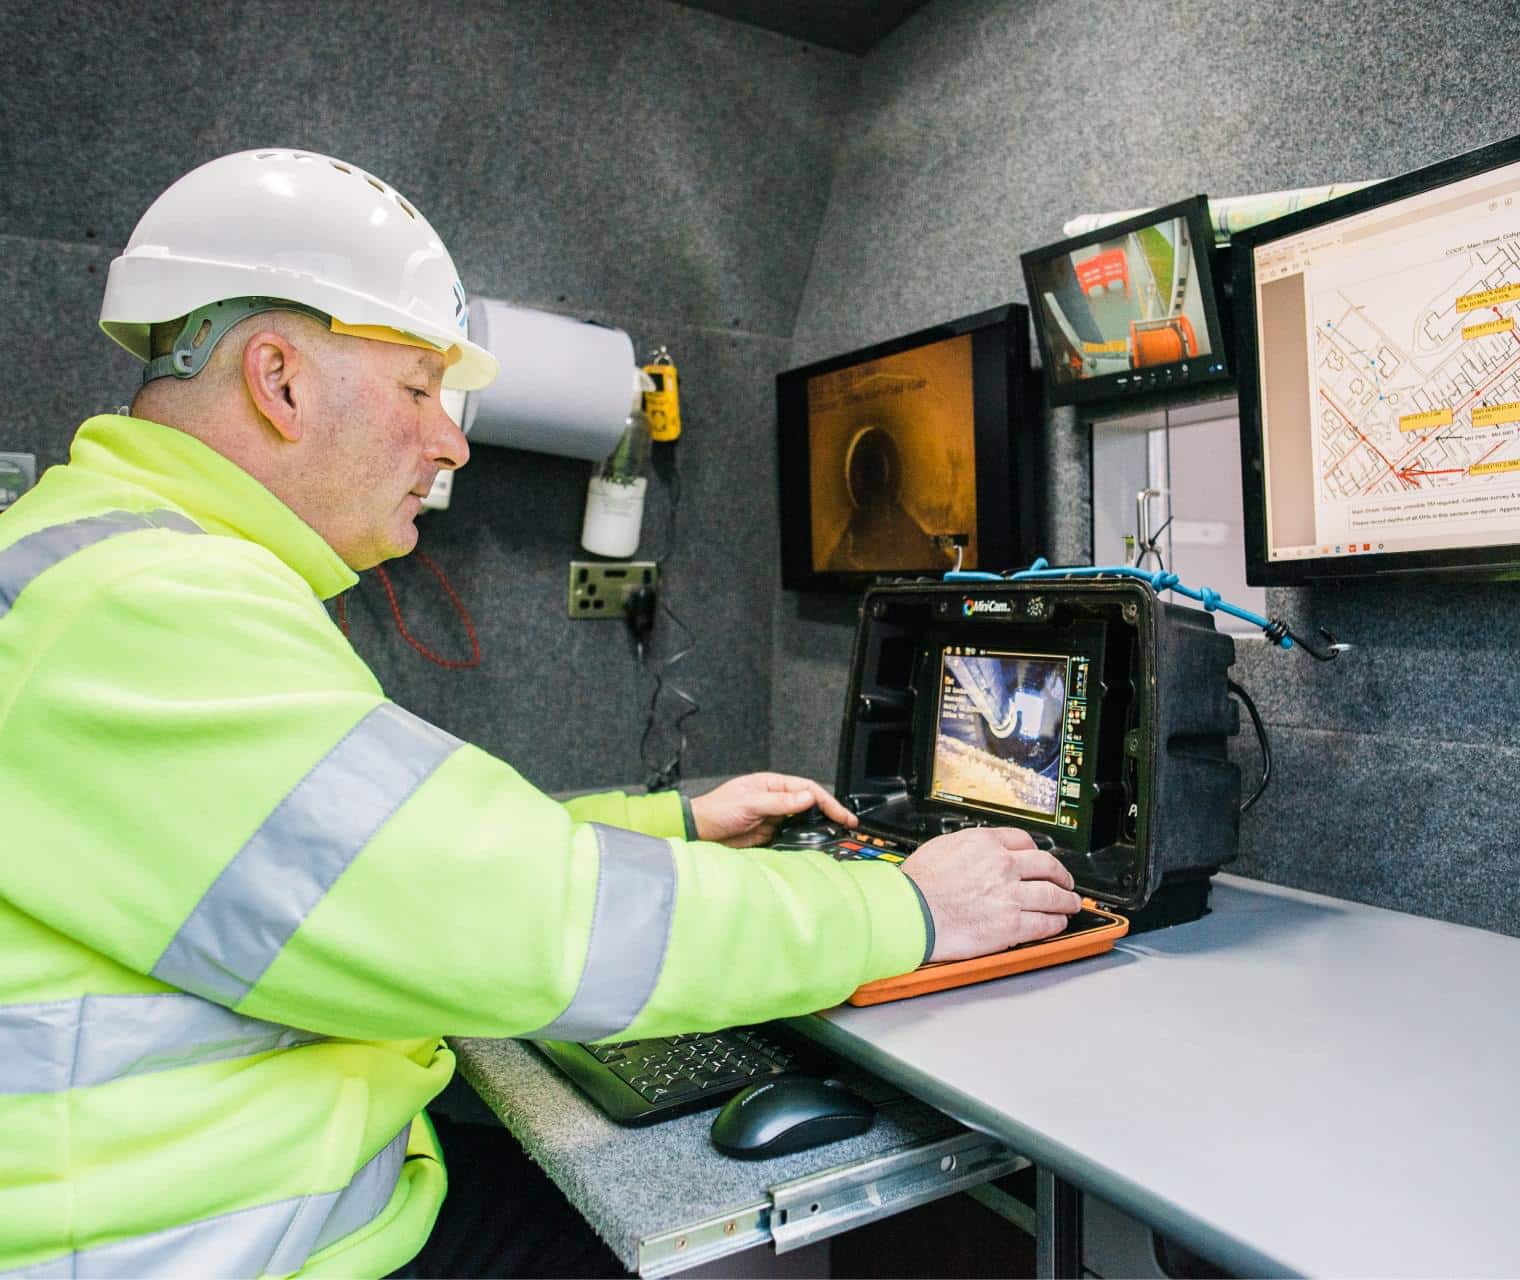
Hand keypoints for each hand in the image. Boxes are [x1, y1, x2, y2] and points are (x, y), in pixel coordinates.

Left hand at [689, 773, 858, 847]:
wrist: (699, 831)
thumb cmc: (716, 809)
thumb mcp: (749, 803)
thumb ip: (779, 802)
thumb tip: (807, 797)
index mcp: (772, 785)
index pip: (807, 789)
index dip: (827, 801)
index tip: (842, 814)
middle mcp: (775, 800)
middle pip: (810, 805)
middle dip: (829, 814)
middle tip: (848, 826)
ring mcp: (774, 818)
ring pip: (803, 822)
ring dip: (819, 828)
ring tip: (836, 836)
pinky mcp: (769, 835)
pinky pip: (792, 837)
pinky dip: (804, 841)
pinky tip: (814, 846)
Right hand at [902, 828, 1080, 961]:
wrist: (909, 912)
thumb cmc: (916, 885)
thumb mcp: (942, 848)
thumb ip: (968, 848)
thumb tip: (977, 852)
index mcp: (985, 843)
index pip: (1024, 840)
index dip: (1037, 851)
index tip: (1039, 859)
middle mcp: (1002, 865)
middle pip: (1046, 865)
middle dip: (1061, 874)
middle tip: (1066, 881)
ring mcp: (1010, 895)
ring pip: (1053, 895)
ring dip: (1066, 899)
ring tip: (1071, 903)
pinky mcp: (1011, 924)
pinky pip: (1045, 922)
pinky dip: (1056, 922)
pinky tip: (1058, 922)